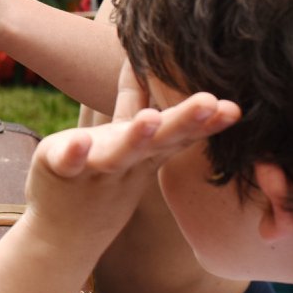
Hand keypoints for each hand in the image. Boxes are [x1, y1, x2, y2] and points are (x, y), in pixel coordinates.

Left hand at [23, 90, 239, 252]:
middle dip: (184, 121)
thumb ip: (134, 99)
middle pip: (159, 141)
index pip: (180, 134)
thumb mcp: (124, 140)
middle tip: (210, 103)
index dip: (206, 122)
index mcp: (144, 151)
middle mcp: (125, 159)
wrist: (62, 231)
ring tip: (151, 118)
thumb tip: (140, 60)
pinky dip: (73, 153)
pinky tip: (77, 142)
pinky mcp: (58, 168)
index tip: (234, 108)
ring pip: (119, 152)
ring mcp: (92, 167)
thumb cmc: (99, 176)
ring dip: (136, 137)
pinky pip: (67, 161)